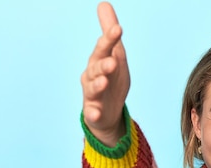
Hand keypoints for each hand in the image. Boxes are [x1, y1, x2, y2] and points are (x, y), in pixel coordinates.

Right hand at [81, 2, 129, 146]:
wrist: (105, 110)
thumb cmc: (110, 77)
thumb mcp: (115, 54)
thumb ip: (110, 33)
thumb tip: (104, 3)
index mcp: (99, 60)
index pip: (104, 47)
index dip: (110, 38)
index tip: (118, 28)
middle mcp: (93, 75)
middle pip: (97, 68)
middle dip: (104, 64)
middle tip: (113, 61)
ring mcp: (93, 94)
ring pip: (93, 88)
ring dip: (98, 85)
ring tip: (104, 82)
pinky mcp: (94, 111)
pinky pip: (92, 113)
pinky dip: (93, 113)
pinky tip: (95, 113)